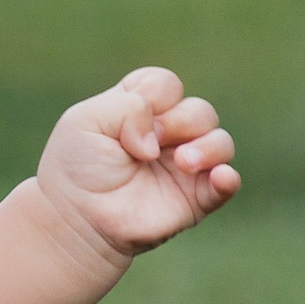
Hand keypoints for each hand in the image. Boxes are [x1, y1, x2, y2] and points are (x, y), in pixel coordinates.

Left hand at [35, 68, 239, 264]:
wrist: (76, 218)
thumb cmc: (77, 167)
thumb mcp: (86, 120)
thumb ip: (126, 108)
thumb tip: (158, 141)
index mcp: (142, 110)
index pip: (167, 84)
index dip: (154, 96)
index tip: (128, 121)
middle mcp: (169, 134)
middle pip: (200, 110)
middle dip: (180, 122)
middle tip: (147, 148)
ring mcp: (184, 166)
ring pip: (221, 141)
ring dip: (208, 147)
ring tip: (183, 162)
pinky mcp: (195, 198)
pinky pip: (227, 184)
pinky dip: (228, 178)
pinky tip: (220, 177)